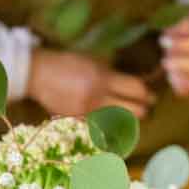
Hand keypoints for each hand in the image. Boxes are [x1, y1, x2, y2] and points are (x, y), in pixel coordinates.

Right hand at [28, 49, 153, 118]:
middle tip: (146, 108)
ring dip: (128, 120)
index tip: (152, 96)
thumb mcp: (93, 62)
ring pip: (119, 122)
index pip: (136, 89)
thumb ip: (113, 74)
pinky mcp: (77, 120)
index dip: (147, 94)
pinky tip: (113, 122)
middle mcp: (97, 96)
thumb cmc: (67, 63)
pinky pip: (101, 126)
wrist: (37, 73)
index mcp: (102, 78)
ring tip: (131, 116)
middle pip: (133, 110)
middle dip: (143, 110)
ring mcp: (87, 110)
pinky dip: (109, 125)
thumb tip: (135, 85)